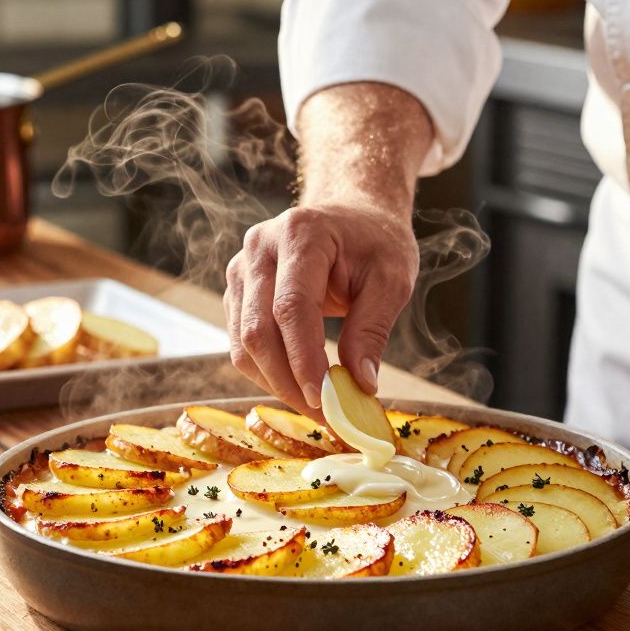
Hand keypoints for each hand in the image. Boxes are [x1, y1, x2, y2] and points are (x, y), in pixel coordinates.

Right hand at [224, 201, 417, 417]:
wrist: (352, 215)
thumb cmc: (375, 242)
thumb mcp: (392, 279)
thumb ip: (372, 330)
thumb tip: (360, 385)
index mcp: (300, 233)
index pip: (291, 307)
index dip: (303, 359)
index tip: (324, 398)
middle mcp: (259, 248)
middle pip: (258, 330)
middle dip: (288, 381)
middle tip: (326, 415)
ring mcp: (241, 269)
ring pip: (243, 344)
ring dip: (276, 383)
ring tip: (316, 406)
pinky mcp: (237, 292)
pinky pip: (241, 344)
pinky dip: (268, 372)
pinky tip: (299, 385)